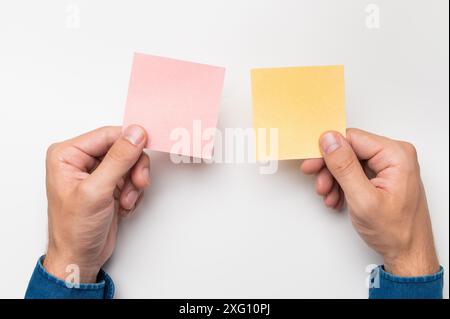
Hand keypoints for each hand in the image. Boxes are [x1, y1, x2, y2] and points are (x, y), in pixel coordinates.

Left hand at [43, 125, 149, 282]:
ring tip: (126, 200)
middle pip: (122, 147)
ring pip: (130, 163)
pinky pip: (132, 176)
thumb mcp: (96, 191)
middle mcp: (81, 160)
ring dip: (134, 182)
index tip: (144, 152)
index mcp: (67, 154)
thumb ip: (118, 159)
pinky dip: (134, 192)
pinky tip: (123, 205)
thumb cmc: (74, 229)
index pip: (108, 134)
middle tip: (137, 183)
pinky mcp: (109, 184)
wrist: (79, 257)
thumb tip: (135, 133)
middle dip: (133, 168)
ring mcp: (96, 173)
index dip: (129, 142)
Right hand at [301, 128, 438, 275]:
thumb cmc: (396, 231)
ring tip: (329, 196)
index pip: (352, 138)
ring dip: (334, 179)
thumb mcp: (363, 199)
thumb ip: (344, 166)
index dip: (328, 151)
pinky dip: (342, 185)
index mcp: (396, 155)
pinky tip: (337, 198)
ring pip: (348, 162)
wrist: (407, 253)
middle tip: (319, 184)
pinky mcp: (382, 176)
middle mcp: (394, 156)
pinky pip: (354, 171)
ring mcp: (389, 166)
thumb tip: (329, 140)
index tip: (312, 163)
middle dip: (330, 169)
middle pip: (349, 150)